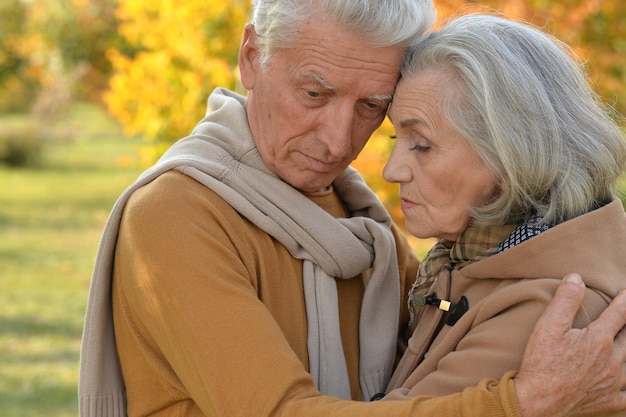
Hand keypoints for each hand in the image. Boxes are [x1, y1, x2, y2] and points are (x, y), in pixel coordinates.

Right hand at [515, 273, 625, 416]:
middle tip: (624, 318)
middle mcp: (613, 361)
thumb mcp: (548, 326)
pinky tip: (624, 380)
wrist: (536, 401)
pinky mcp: (609, 401)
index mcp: (599, 340)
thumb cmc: (540, 363)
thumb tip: (577, 278)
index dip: (625, 300)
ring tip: (623, 342)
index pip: (620, 313)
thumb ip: (565, 300)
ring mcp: (613, 383)